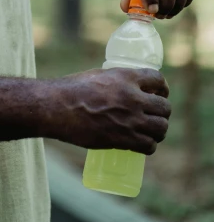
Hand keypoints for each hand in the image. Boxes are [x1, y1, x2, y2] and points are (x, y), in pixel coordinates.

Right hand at [52, 68, 170, 154]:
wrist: (58, 108)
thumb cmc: (72, 89)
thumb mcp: (98, 76)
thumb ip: (115, 82)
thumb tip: (124, 89)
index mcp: (126, 77)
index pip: (158, 80)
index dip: (163, 87)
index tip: (161, 93)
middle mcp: (133, 97)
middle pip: (164, 107)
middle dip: (162, 111)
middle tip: (156, 114)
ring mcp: (130, 120)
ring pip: (161, 128)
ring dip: (159, 130)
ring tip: (152, 130)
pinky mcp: (123, 139)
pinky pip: (149, 145)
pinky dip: (149, 145)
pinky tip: (144, 143)